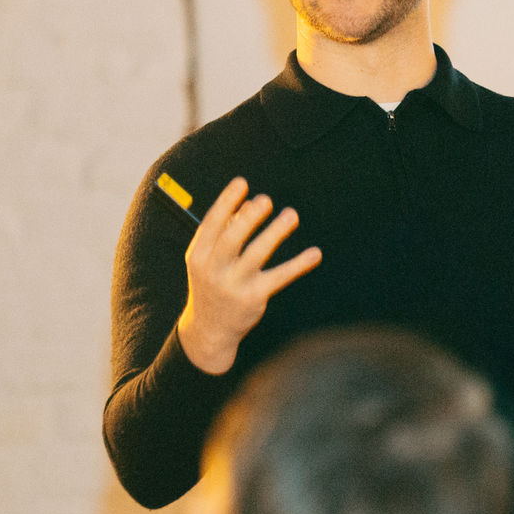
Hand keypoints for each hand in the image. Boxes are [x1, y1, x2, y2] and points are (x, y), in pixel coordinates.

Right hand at [176, 178, 322, 374]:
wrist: (209, 330)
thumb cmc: (211, 283)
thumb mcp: (207, 259)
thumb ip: (223, 232)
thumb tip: (248, 204)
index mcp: (198, 255)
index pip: (211, 224)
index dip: (226, 202)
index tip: (242, 182)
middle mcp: (214, 270)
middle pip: (232, 239)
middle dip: (250, 218)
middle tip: (266, 200)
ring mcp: (234, 285)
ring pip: (257, 254)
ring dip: (276, 233)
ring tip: (291, 215)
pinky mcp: (254, 298)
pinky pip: (279, 277)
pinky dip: (298, 264)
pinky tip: (315, 254)